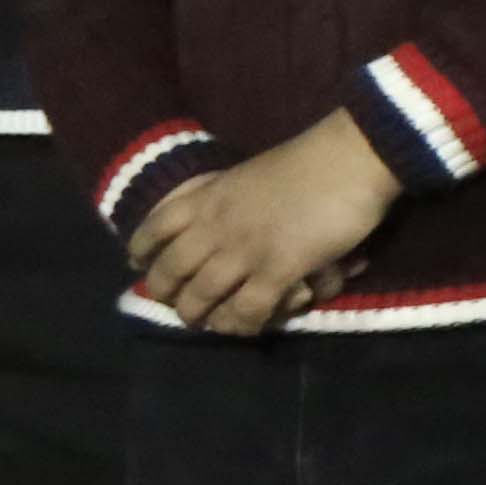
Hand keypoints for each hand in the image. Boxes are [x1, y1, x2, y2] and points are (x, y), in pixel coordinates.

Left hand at [126, 110, 395, 336]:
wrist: (347, 158)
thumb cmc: (305, 162)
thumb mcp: (247, 175)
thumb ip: (227, 199)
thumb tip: (218, 216)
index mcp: (205, 197)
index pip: (155, 228)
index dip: (142, 251)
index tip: (138, 266)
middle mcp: (214, 225)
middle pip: (171, 271)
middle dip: (167, 295)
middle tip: (176, 307)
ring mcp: (243, 250)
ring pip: (201, 296)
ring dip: (198, 315)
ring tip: (204, 322)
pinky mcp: (278, 270)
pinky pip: (247, 309)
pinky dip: (241, 323)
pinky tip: (245, 326)